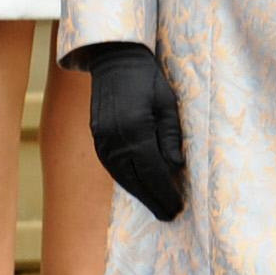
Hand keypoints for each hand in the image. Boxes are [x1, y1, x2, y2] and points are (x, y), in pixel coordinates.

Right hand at [79, 42, 187, 223]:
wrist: (115, 59)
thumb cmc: (148, 78)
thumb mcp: (167, 102)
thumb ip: (171, 135)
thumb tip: (175, 168)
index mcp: (136, 130)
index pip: (153, 172)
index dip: (165, 192)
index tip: (178, 207)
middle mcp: (115, 139)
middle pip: (136, 180)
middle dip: (153, 200)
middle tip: (169, 215)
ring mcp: (102, 140)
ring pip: (121, 177)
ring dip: (139, 194)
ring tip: (155, 206)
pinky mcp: (96, 138)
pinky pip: (112, 167)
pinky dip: (126, 181)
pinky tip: (138, 188)